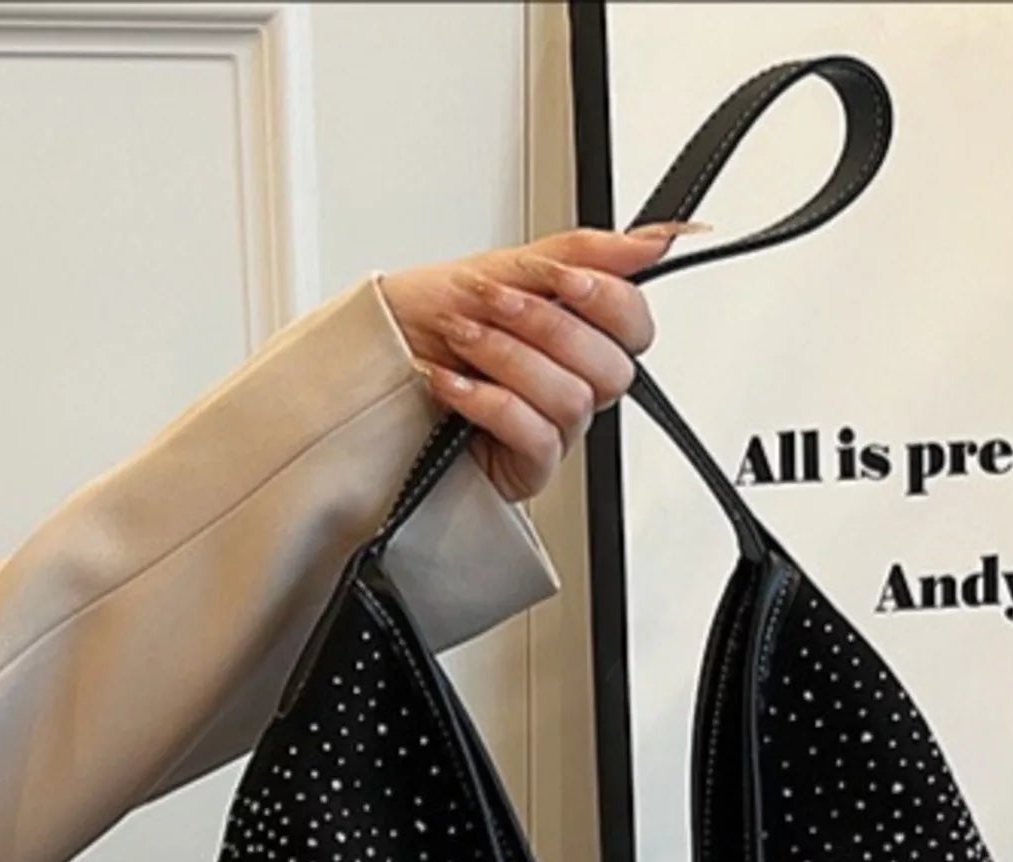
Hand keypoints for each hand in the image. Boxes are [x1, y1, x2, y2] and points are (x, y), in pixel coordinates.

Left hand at [378, 223, 709, 502]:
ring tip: (461, 338)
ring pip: (573, 400)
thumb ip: (580, 252)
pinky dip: (490, 402)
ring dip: (510, 359)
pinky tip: (454, 383)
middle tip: (494, 301)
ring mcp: (548, 430)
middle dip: (548, 325)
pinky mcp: (523, 470)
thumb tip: (650, 240)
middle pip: (612, 367)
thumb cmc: (418, 324)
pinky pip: (537, 439)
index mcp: (572, 335)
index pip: (633, 325)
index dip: (610, 300)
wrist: (362, 371)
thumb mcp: (497, 266)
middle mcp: (566, 384)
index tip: (563, 277)